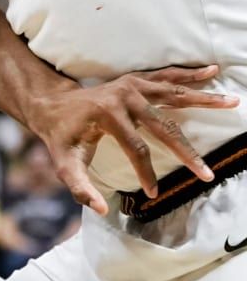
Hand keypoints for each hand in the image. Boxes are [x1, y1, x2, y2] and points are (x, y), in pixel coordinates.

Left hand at [25, 65, 239, 214]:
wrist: (52, 104)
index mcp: (107, 116)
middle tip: (207, 174)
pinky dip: (190, 75)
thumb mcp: (63, 163)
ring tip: (232, 102)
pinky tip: (211, 72)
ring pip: (173, 94)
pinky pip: (167, 77)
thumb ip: (79, 186)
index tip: (153, 193)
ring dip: (204, 99)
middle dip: (186, 152)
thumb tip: (101, 209)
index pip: (137, 149)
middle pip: (163, 125)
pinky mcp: (135, 81)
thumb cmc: (60, 136)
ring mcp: (131, 86)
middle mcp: (122, 97)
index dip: (146, 173)